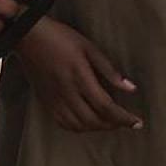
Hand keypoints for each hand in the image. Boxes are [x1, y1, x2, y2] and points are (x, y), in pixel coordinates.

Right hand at [15, 17, 141, 131]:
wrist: (28, 37)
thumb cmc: (60, 37)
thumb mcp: (89, 47)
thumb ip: (109, 70)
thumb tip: (131, 89)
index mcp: (79, 76)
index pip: (105, 106)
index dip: (123, 117)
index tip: (137, 122)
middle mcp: (66, 91)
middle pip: (93, 120)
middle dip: (113, 125)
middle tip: (125, 122)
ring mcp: (54, 98)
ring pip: (78, 125)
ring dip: (97, 128)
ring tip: (109, 122)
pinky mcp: (46, 101)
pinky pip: (63, 123)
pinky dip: (79, 127)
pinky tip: (87, 122)